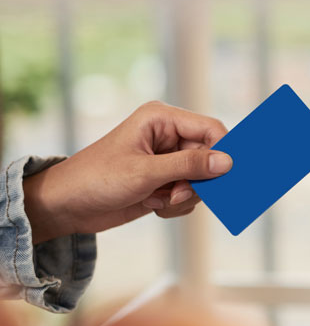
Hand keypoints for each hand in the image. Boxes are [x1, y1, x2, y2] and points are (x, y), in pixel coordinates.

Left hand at [23, 101, 231, 243]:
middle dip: (198, 181)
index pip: (210, 129)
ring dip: (186, 196)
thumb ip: (189, 166)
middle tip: (178, 195)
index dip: (223, 151)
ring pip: (202, 179)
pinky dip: (177, 205)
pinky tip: (153, 204)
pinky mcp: (165, 181)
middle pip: (210, 157)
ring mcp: (168, 160)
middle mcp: (168, 136)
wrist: (66, 206)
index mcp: (162, 119)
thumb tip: (227, 162)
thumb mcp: (145, 172)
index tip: (225, 176)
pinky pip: (191, 195)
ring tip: (160, 200)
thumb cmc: (97, 179)